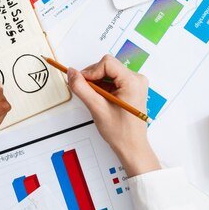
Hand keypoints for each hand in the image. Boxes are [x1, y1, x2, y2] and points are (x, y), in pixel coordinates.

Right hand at [67, 55, 160, 176]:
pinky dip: (103, 87)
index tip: (81, 82)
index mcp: (133, 82)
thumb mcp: (97, 108)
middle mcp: (137, 79)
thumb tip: (71, 73)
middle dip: (93, 77)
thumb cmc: (120, 131)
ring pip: (109, 72)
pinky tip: (101, 99)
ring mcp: (136, 83)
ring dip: (98, 82)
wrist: (132, 146)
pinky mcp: (132, 88)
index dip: (90, 71)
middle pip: (108, 66)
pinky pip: (113, 79)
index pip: (107, 63)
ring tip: (95, 99)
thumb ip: (81, 88)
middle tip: (86, 92)